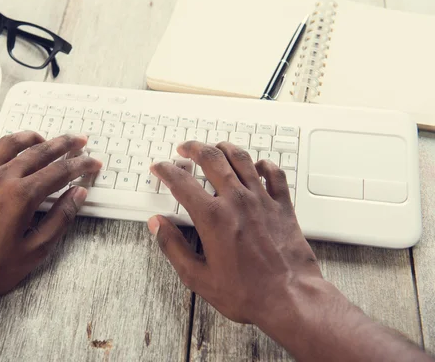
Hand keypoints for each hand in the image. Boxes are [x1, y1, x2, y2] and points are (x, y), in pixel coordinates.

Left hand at [0, 131, 100, 302]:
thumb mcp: (34, 251)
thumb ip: (59, 219)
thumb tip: (77, 195)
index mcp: (22, 196)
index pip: (60, 172)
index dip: (81, 165)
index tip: (92, 163)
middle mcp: (1, 178)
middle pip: (39, 151)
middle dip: (63, 144)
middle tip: (79, 140)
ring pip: (10, 144)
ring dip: (32, 138)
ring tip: (45, 139)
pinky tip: (4, 150)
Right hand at [147, 141, 322, 324]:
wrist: (290, 299)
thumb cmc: (247, 293)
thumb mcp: (198, 277)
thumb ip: (173, 247)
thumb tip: (157, 225)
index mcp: (213, 217)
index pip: (181, 182)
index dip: (165, 170)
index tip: (160, 168)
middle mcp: (237, 201)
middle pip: (211, 159)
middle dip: (194, 148)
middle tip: (185, 148)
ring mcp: (262, 200)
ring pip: (241, 159)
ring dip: (224, 148)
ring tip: (215, 147)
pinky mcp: (282, 206)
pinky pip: (274, 173)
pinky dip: (264, 164)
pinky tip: (257, 165)